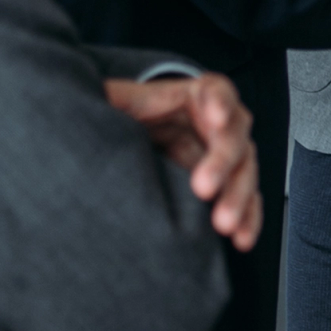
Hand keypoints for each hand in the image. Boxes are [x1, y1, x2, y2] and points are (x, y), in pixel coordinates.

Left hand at [104, 74, 261, 251]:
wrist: (138, 145)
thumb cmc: (130, 119)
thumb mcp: (117, 103)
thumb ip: (110, 101)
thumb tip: (82, 101)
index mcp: (194, 97)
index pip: (215, 91)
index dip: (220, 103)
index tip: (216, 118)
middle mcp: (219, 125)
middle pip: (233, 135)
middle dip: (223, 161)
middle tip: (203, 187)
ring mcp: (227, 156)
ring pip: (245, 170)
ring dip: (238, 196)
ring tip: (223, 223)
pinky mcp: (227, 185)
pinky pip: (247, 200)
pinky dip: (248, 218)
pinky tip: (241, 238)